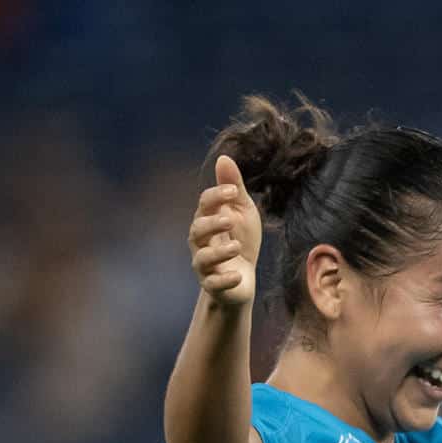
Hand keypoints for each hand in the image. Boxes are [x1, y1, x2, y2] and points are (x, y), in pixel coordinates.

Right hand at [189, 155, 261, 306]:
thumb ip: (233, 188)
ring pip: (202, 258)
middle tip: (230, 220)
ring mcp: (205, 265)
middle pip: (197, 230)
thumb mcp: (242, 211)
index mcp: (207, 220)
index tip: (234, 191)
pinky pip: (213, 284)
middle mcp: (200, 242)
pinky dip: (224, 280)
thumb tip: (224, 157)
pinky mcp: (214, 285)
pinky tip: (238, 275)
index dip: (216, 197)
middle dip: (211, 224)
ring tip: (236, 246)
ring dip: (218, 252)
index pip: (205, 205)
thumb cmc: (241, 238)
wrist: (244, 277)